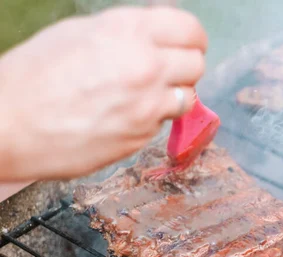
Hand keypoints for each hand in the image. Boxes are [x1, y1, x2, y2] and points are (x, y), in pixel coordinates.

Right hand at [0, 5, 206, 180]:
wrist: (10, 125)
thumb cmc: (34, 75)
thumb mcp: (79, 33)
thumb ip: (127, 30)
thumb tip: (158, 27)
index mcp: (128, 31)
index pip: (190, 29)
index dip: (192, 37)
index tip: (188, 44)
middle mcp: (145, 66)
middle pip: (197, 64)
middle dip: (185, 66)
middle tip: (167, 71)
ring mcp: (146, 105)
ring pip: (189, 97)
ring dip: (174, 94)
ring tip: (146, 95)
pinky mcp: (141, 136)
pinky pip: (163, 122)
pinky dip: (152, 118)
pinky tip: (124, 116)